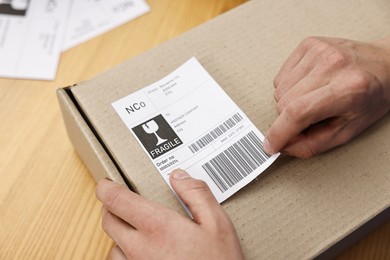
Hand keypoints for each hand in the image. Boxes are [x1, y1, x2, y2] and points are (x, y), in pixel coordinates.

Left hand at [96, 169, 243, 259]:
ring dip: (118, 232)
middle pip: (109, 221)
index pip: (117, 201)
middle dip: (112, 207)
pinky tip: (141, 250)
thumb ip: (197, 195)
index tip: (107, 183)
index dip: (106, 188)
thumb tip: (179, 177)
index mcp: (158, 227)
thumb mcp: (218, 224)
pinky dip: (124, 252)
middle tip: (123, 200)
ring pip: (112, 244)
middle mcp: (140, 248)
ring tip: (135, 226)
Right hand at [264, 36, 389, 157]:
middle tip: (307, 119)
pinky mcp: (308, 44)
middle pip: (284, 102)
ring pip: (279, 90)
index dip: (279, 132)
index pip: (298, 111)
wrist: (385, 64)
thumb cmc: (371, 96)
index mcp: (348, 88)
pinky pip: (280, 76)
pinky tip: (306, 86)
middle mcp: (332, 64)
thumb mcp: (349, 130)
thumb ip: (313, 144)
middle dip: (288, 119)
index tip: (271, 145)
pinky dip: (287, 87)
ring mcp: (318, 51)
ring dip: (287, 102)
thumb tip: (284, 146)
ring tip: (311, 99)